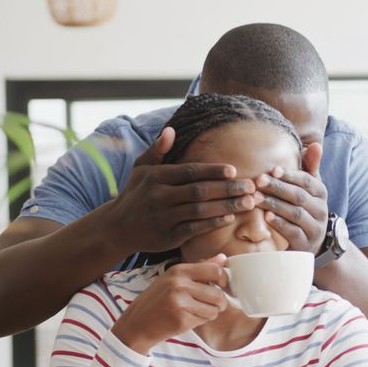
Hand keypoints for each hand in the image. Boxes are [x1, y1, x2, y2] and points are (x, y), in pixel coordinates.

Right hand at [104, 127, 263, 253]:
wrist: (117, 227)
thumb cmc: (135, 194)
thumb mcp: (141, 169)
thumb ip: (157, 151)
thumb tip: (170, 130)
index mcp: (156, 177)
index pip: (190, 172)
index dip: (213, 171)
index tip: (234, 170)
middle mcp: (160, 196)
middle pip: (200, 191)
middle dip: (228, 189)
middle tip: (250, 187)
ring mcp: (164, 217)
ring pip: (201, 210)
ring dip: (227, 206)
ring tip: (248, 202)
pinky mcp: (169, 236)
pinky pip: (195, 228)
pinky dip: (213, 223)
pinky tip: (229, 217)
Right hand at [111, 255, 228, 353]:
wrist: (136, 323)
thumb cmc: (157, 299)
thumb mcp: (174, 278)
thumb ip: (200, 267)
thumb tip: (223, 258)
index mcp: (178, 270)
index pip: (215, 271)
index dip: (224, 280)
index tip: (222, 287)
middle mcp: (179, 284)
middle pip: (218, 294)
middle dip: (220, 302)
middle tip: (212, 305)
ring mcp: (180, 302)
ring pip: (214, 309)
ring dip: (210, 313)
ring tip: (197, 311)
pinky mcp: (181, 319)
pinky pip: (205, 320)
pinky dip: (200, 321)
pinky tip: (187, 318)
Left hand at [255, 143, 328, 252]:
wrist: (311, 242)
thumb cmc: (304, 208)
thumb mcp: (309, 188)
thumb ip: (311, 166)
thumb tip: (316, 144)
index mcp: (321, 193)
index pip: (306, 181)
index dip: (289, 175)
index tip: (271, 169)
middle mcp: (321, 210)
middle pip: (299, 196)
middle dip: (277, 188)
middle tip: (258, 181)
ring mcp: (315, 228)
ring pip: (295, 213)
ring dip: (275, 204)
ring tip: (256, 198)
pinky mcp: (306, 244)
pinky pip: (294, 232)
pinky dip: (280, 224)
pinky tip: (267, 217)